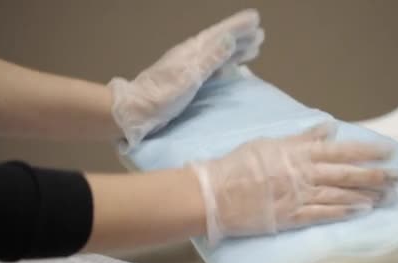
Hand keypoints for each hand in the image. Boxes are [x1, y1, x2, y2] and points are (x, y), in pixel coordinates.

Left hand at [109, 9, 263, 149]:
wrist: (138, 110)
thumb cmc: (162, 96)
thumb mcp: (189, 76)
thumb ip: (210, 58)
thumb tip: (230, 38)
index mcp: (193, 52)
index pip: (220, 34)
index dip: (237, 26)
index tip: (255, 18)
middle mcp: (192, 56)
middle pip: (221, 42)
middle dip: (240, 37)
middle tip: (260, 33)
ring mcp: (190, 67)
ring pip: (218, 54)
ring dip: (236, 50)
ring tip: (254, 47)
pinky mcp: (188, 80)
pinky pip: (215, 67)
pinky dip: (227, 64)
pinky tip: (233, 67)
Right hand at [191, 123, 397, 243]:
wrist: (217, 192)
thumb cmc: (241, 164)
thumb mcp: (271, 143)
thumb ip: (302, 138)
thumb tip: (328, 129)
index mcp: (300, 153)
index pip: (342, 150)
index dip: (367, 151)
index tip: (389, 152)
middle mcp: (305, 173)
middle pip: (348, 174)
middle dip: (376, 175)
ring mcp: (300, 196)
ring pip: (341, 195)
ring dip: (366, 195)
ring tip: (387, 196)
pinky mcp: (293, 217)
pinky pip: (324, 214)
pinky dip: (345, 212)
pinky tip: (362, 211)